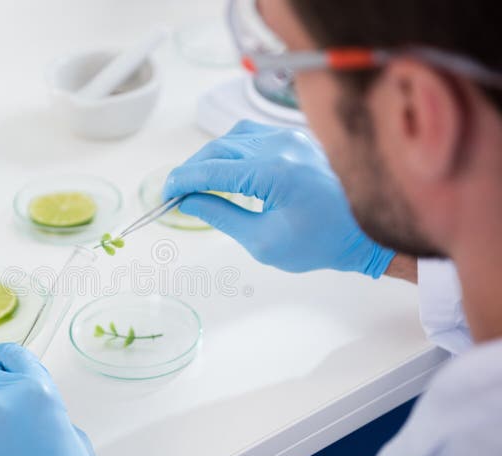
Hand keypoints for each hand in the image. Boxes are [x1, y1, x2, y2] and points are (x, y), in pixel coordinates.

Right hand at [163, 121, 394, 277]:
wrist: (368, 232)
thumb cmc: (321, 243)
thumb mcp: (263, 240)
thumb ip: (221, 216)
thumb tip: (189, 201)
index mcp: (273, 172)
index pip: (212, 169)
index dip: (183, 181)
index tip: (165, 194)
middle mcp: (281, 145)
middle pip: (219, 148)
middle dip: (193, 169)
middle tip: (177, 193)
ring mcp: (291, 138)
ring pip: (234, 137)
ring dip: (211, 157)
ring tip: (199, 182)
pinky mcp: (297, 140)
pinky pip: (254, 135)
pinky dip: (232, 150)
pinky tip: (226, 169)